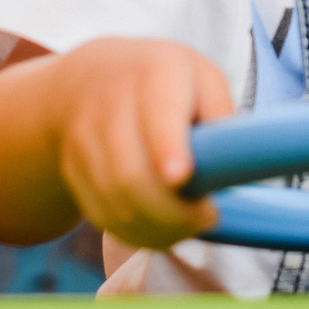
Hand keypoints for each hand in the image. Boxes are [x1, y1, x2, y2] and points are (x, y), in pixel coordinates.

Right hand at [47, 38, 235, 247]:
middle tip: (206, 218)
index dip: (167, 149)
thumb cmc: (164, 82)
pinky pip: (102, 215)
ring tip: (187, 227)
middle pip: (131, 175)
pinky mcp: (72, 170)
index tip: (181, 177)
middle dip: (172, 212)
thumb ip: (221, 112)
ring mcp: (84, 139)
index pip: (158, 115)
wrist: (88, 79)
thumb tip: (236, 157)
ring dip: (156, 229)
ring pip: (115, 203)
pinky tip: (159, 230)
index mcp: (154, 75)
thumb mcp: (202, 78)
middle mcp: (110, 105)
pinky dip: (134, 233)